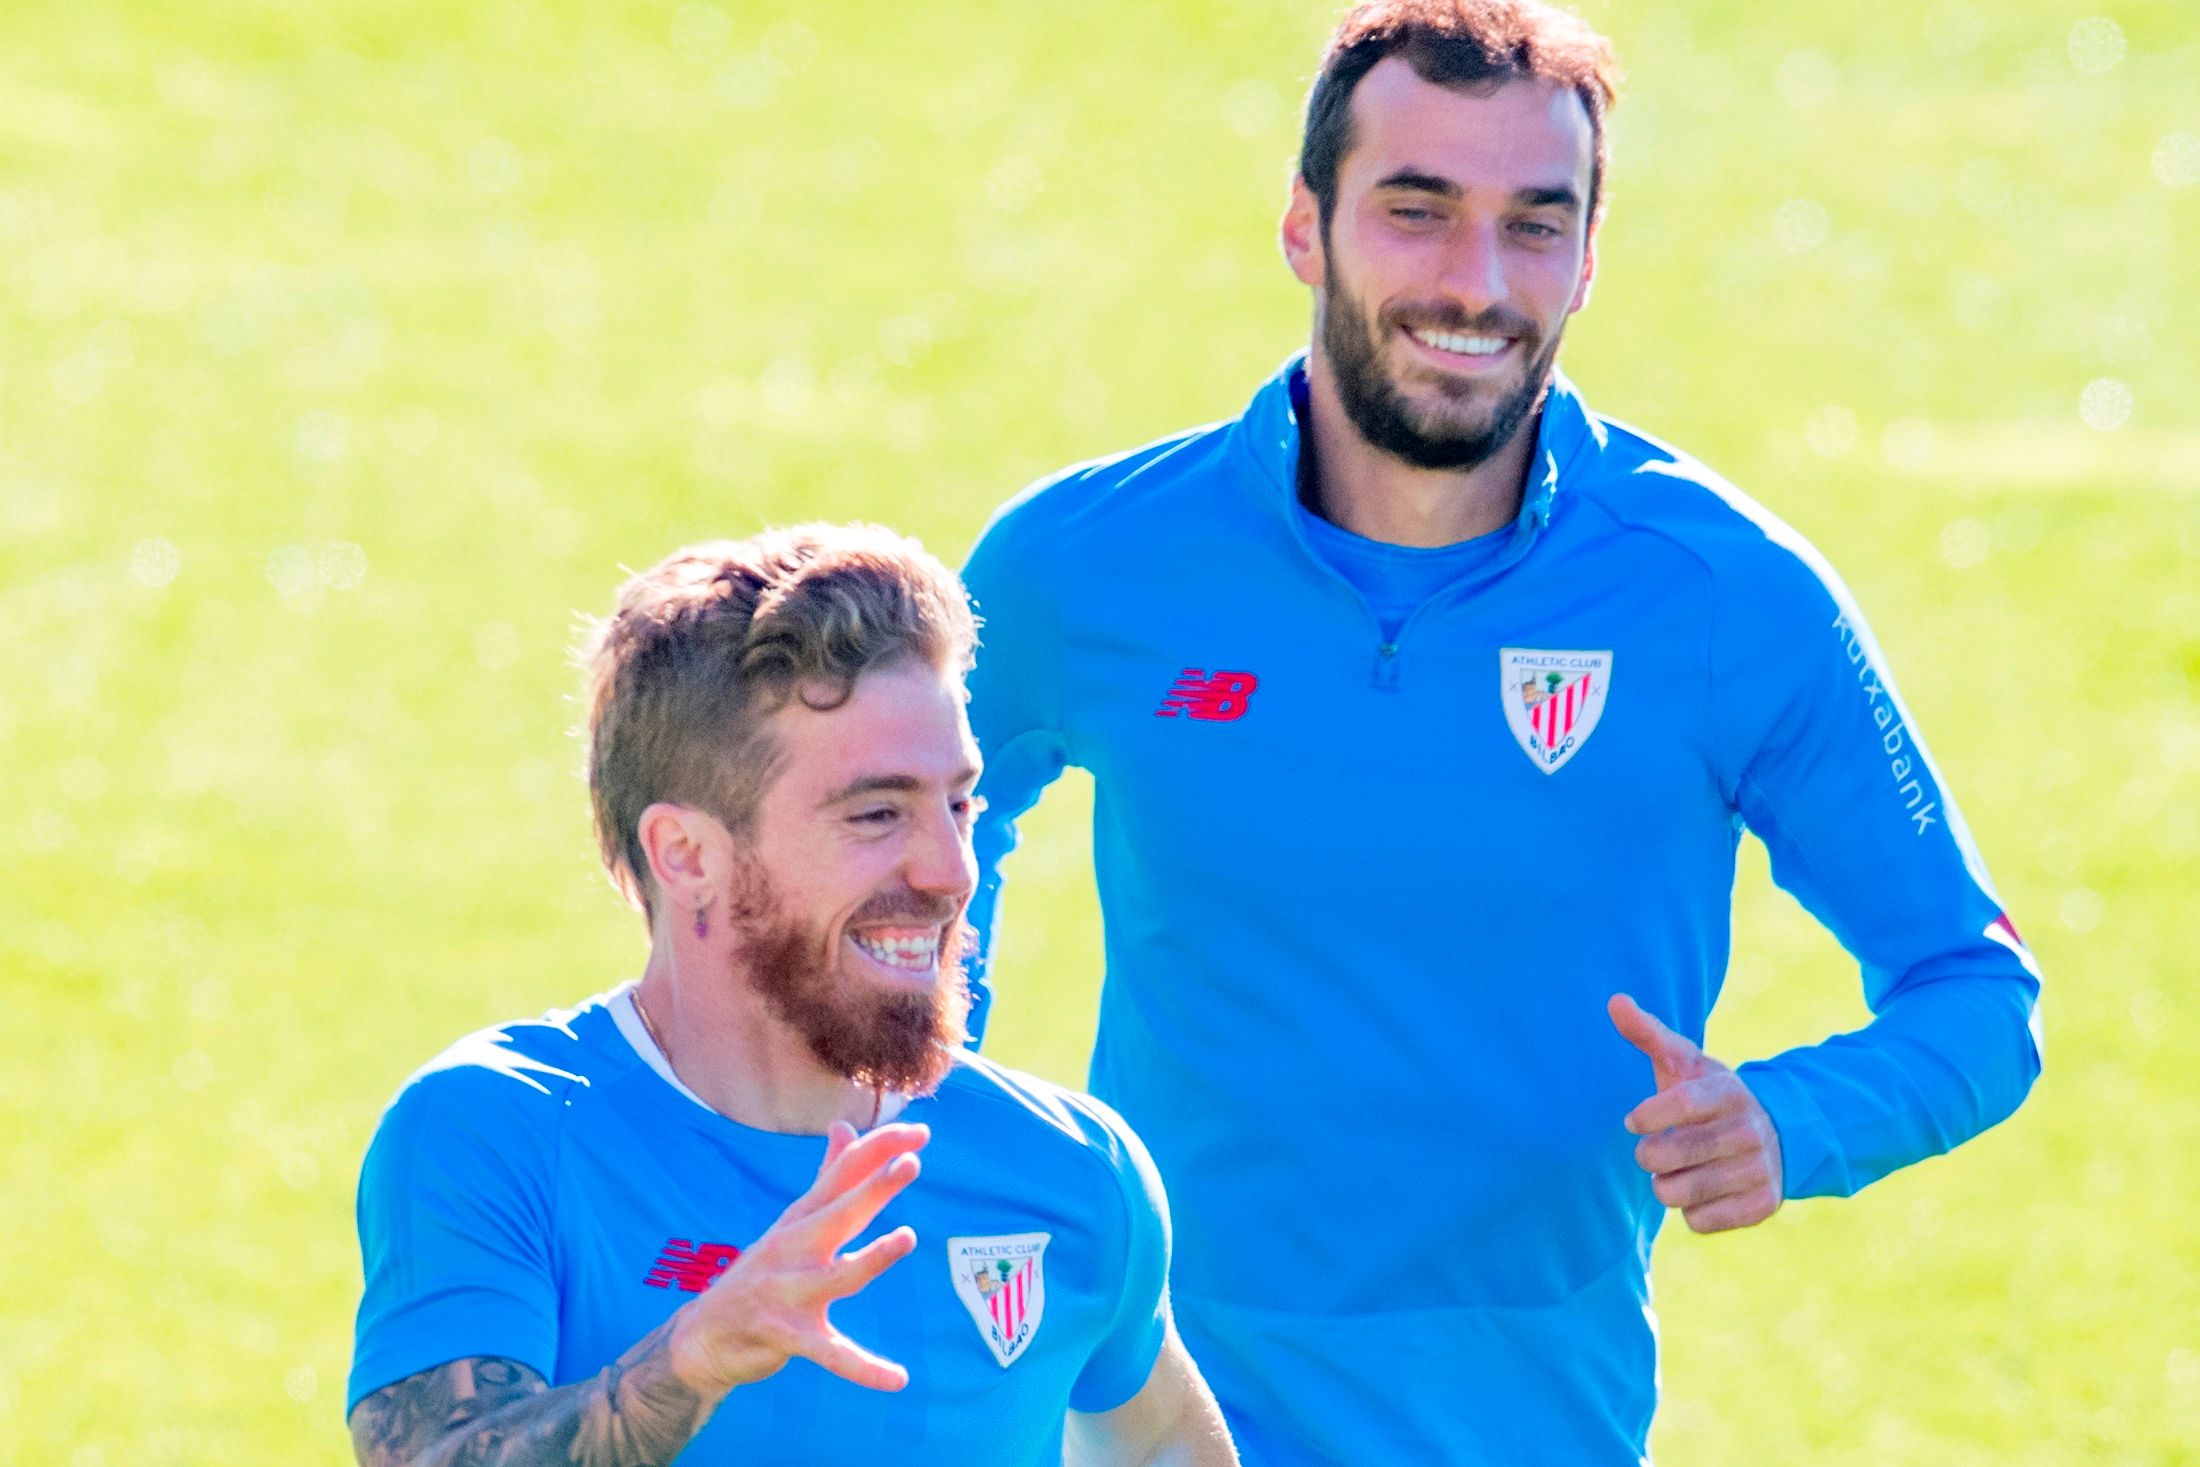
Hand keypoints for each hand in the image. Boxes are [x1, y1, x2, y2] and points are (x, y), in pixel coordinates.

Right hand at [668, 1120, 926, 1396]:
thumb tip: (844, 1127)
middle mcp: (793, 1248)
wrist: (703, 1336)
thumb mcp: (793, 1222)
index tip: (920, 1132)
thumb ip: (826, 1177)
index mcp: (801, 1219)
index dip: (879, 1151)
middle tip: (911, 1163)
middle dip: (873, 1188)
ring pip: (837, 1276)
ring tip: (907, 1238)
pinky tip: (898, 1378)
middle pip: (839, 1213)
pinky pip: (832, 1354)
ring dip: (871, 1258)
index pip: (842, 1174)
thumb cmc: (761, 1273)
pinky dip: (863, 1368)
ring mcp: (788, 1293)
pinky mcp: (787, 1337)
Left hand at [1608, 994, 1783, 1233]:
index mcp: (1728, 1093)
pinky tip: (1701, 1190)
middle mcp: (1749, 1131)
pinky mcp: (1762, 1206)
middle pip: (1671, 1156)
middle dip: (1648, 1155)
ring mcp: (1759, 1170)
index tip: (1632, 1120)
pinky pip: (1700, 1221)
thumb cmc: (1711, 1095)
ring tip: (1678, 1170)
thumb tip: (1614, 1000)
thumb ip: (1648, 1034)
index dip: (1648, 1116)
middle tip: (1655, 1148)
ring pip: (1680, 1193)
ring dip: (1665, 1185)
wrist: (1778, 1133)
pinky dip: (1690, 1210)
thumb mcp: (1686, 1062)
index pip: (1682, 1104)